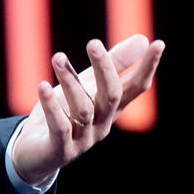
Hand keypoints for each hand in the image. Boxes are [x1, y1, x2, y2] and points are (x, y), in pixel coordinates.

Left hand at [10, 35, 165, 187]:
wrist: (35, 154)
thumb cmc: (65, 112)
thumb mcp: (88, 86)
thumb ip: (113, 65)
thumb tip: (142, 38)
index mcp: (112, 108)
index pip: (136, 87)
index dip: (148, 68)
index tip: (158, 43)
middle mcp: (102, 124)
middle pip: (111, 96)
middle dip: (104, 68)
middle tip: (93, 43)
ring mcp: (83, 139)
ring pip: (83, 108)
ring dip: (70, 82)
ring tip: (57, 58)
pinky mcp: (60, 150)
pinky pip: (59, 126)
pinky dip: (51, 106)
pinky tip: (42, 86)